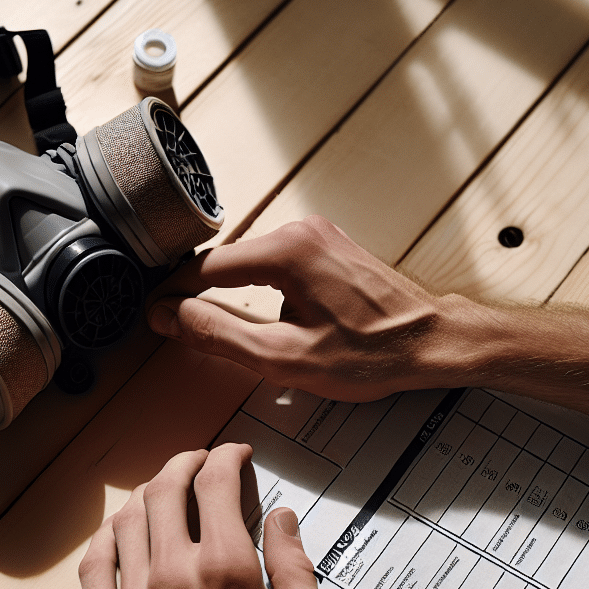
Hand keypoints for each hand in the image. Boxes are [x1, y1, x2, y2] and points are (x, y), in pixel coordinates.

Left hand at [79, 444, 361, 588]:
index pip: (216, 482)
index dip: (226, 457)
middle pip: (164, 491)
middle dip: (183, 464)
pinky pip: (92, 567)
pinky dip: (107, 539)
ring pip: (125, 522)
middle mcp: (170, 575)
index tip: (233, 455)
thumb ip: (295, 565)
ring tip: (160, 495)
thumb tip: (282, 517)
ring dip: (145, 497)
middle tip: (196, 463)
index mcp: (227, 568)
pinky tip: (118, 535)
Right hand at [147, 216, 451, 401]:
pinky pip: (275, 264)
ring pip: (249, 263)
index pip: (204, 268)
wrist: (435, 342)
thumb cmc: (373, 353)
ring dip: (232, 295)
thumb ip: (219, 334)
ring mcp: (316, 235)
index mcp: (286, 251)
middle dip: (199, 295)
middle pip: (226, 261)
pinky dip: (260, 291)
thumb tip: (168, 316)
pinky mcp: (328, 247)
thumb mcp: (284, 357)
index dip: (173, 295)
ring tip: (220, 330)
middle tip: (179, 330)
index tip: (153, 317)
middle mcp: (300, 231)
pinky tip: (269, 323)